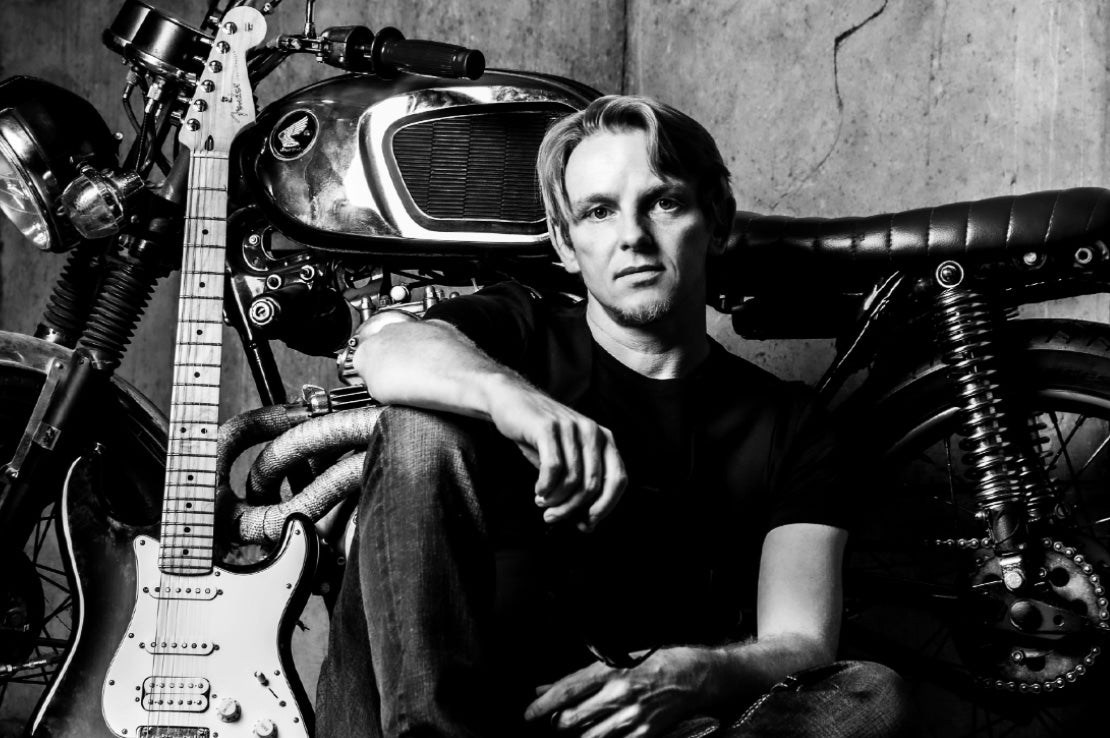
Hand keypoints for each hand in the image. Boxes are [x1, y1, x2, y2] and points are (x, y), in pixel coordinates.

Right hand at [485, 377, 625, 529]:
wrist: (512, 401)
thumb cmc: (540, 437)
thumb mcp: (566, 460)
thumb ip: (579, 487)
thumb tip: (588, 525)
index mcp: (604, 439)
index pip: (618, 479)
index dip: (605, 507)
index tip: (587, 524)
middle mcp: (592, 432)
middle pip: (593, 485)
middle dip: (572, 509)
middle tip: (552, 517)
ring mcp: (571, 427)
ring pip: (572, 480)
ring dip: (555, 500)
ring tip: (541, 502)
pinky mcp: (548, 427)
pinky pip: (553, 468)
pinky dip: (545, 487)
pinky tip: (538, 490)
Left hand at [524, 648, 715, 736]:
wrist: (694, 676)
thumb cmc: (655, 662)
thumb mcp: (615, 660)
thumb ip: (579, 678)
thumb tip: (547, 688)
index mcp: (610, 670)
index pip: (566, 691)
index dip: (542, 706)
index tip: (529, 714)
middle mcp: (619, 694)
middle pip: (571, 720)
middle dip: (558, 722)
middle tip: (557, 720)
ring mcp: (632, 717)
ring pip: (588, 737)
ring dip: (577, 735)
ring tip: (578, 728)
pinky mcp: (644, 734)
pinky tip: (601, 734)